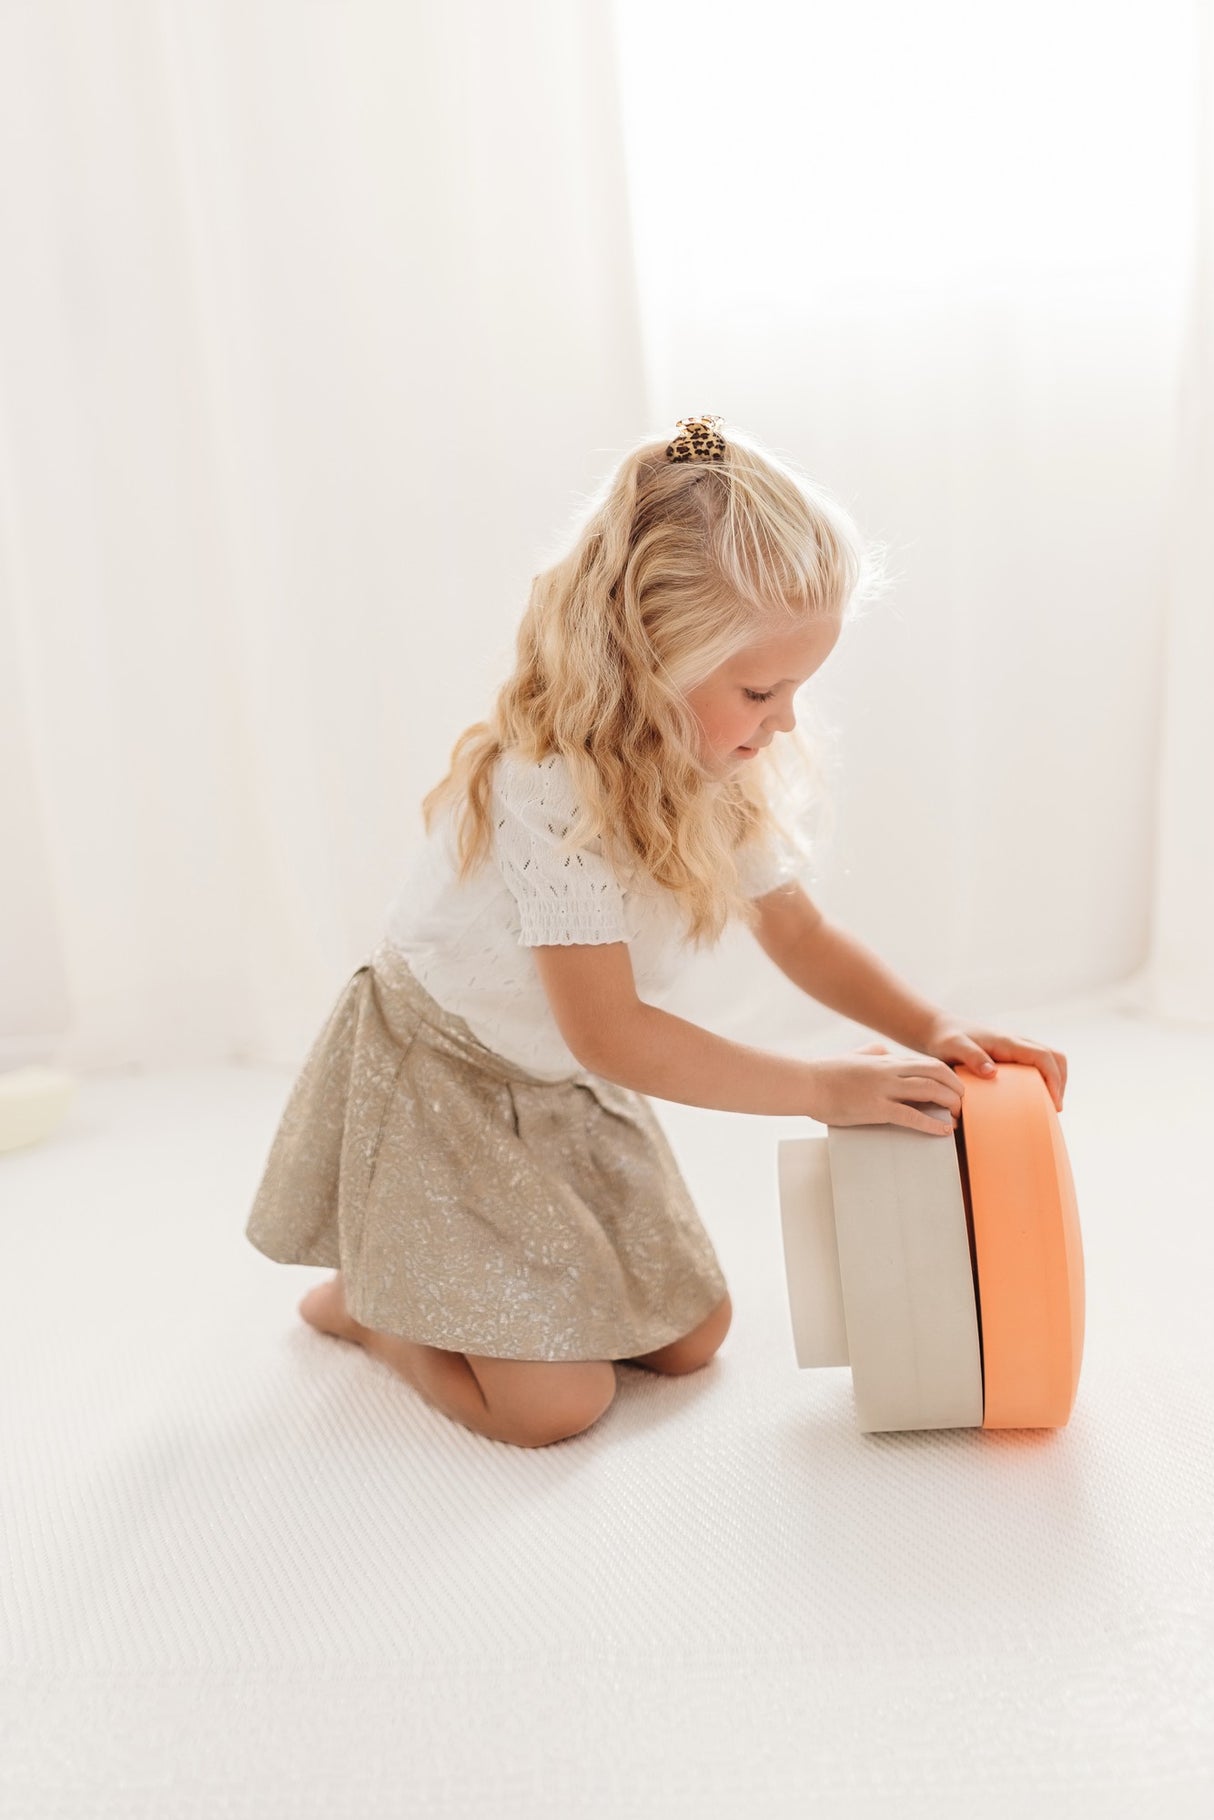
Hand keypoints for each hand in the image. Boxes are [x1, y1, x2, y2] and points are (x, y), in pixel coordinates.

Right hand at [807, 1045, 963, 1135]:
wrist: (806, 1083)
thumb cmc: (825, 1073)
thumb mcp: (853, 1057)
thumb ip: (871, 1053)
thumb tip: (883, 1051)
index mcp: (885, 1061)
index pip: (926, 1064)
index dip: (947, 1076)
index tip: (956, 1089)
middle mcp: (888, 1071)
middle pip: (935, 1072)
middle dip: (955, 1087)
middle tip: (964, 1102)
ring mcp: (883, 1088)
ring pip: (928, 1089)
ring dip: (949, 1103)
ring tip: (958, 1116)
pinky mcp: (875, 1107)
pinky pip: (911, 1114)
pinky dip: (931, 1123)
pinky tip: (943, 1131)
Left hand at [913, 1014, 1066, 1111]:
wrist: (939, 1029)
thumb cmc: (945, 1039)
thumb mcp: (954, 1047)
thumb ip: (971, 1057)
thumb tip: (992, 1073)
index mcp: (1007, 1042)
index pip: (1043, 1056)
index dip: (1054, 1079)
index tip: (1054, 1102)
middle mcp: (1017, 1042)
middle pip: (1055, 1057)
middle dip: (1060, 1082)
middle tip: (1054, 1108)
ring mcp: (1016, 1047)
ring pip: (1049, 1060)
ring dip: (1055, 1081)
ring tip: (1048, 1106)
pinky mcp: (1012, 1054)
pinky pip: (1037, 1064)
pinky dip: (1043, 1079)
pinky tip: (1033, 1097)